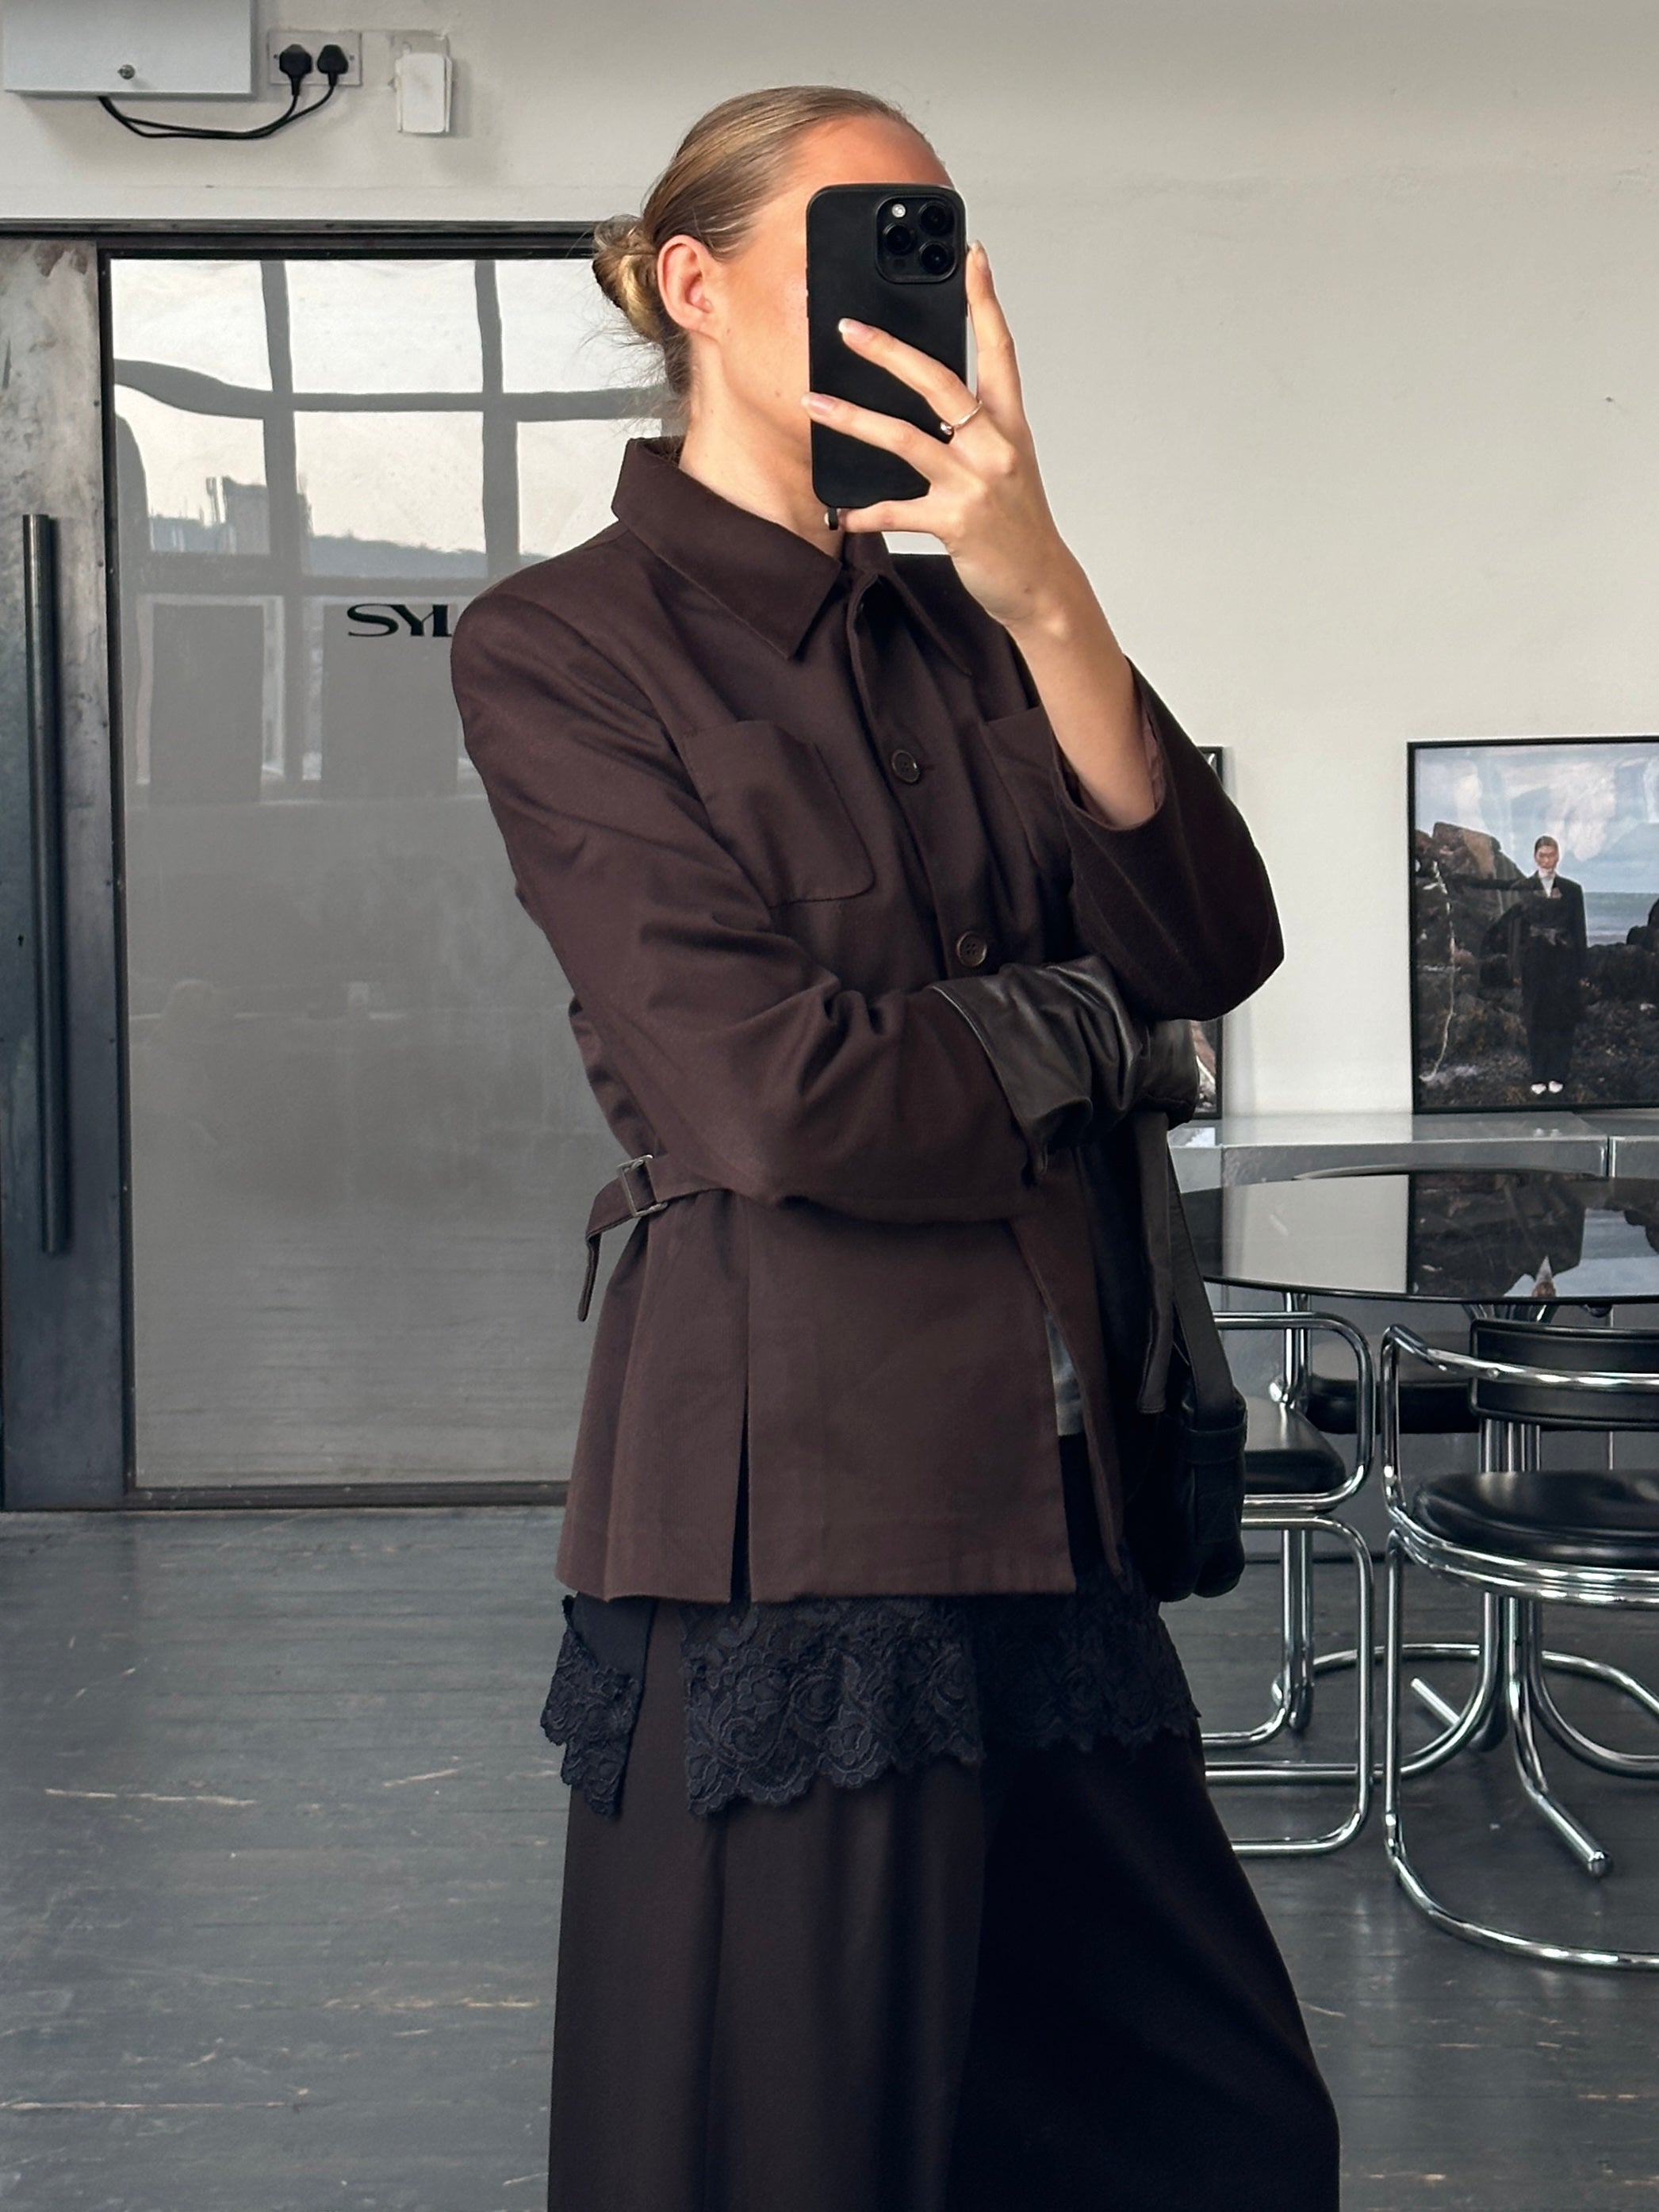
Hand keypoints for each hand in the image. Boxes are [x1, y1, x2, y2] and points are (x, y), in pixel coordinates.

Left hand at [800, 240, 1081, 632]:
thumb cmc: (1017, 523)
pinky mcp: (957, 522)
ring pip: (905, 438)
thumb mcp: (1007, 465)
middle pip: (939, 382)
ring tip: (813, 404)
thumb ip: (974, 431)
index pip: (1000, 349)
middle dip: (890, 351)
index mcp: (1009, 425)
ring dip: (853, 419)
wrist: (1041, 584)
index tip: (972, 257)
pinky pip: (898, 510)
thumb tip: (926, 403)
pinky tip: (842, 511)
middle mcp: (995, 446)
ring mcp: (976, 483)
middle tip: (849, 328)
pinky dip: (866, 511)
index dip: (986, 301)